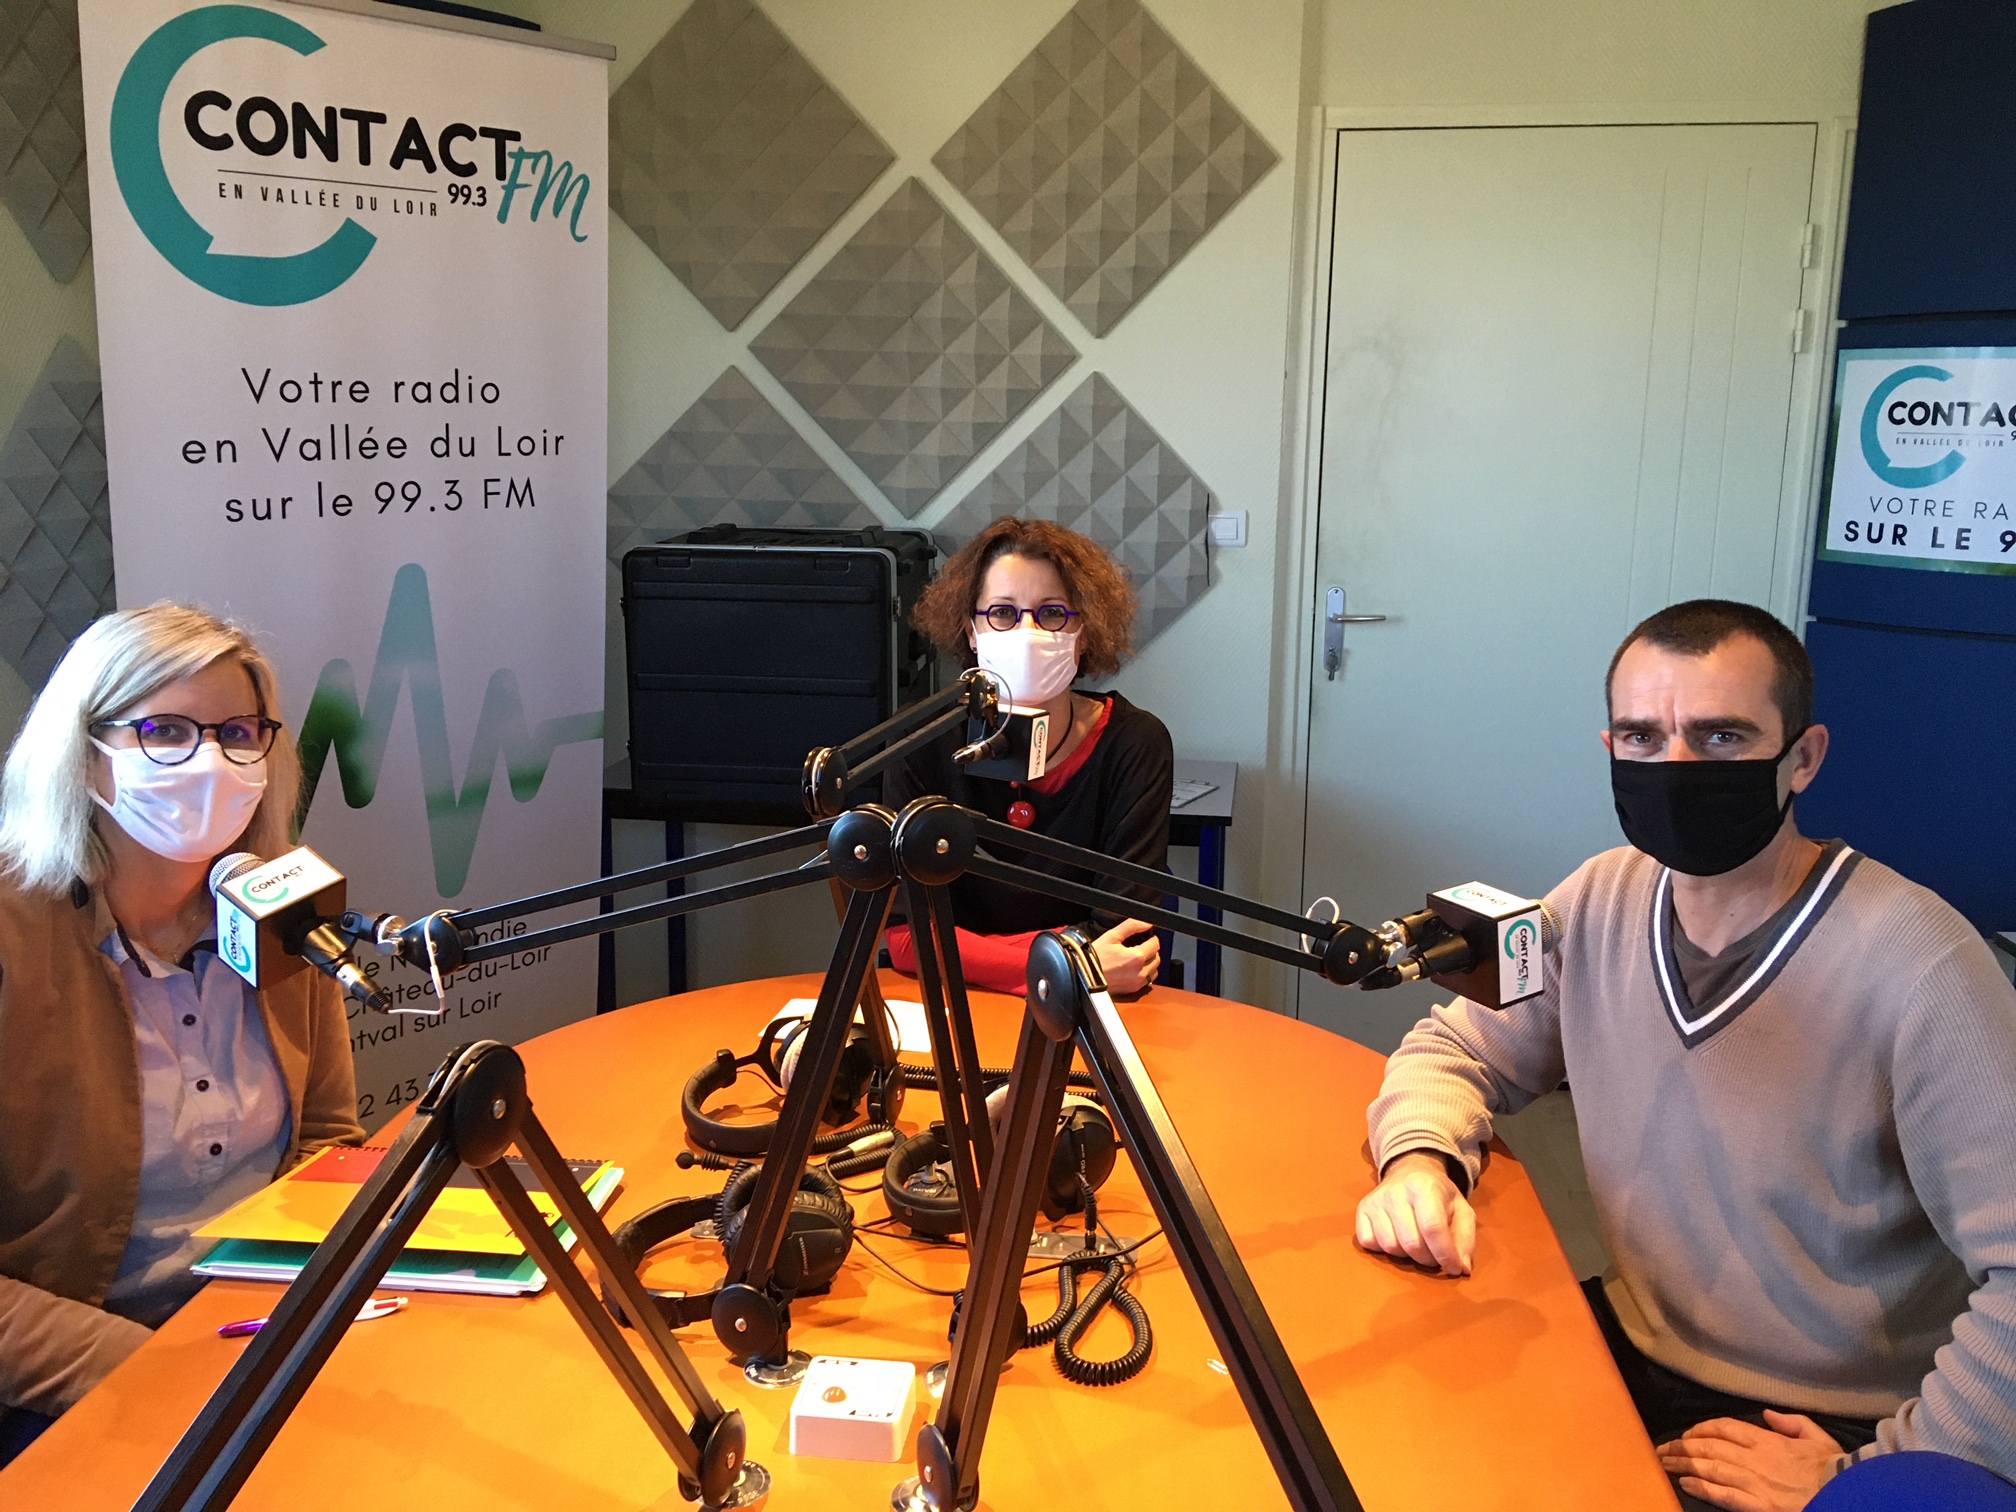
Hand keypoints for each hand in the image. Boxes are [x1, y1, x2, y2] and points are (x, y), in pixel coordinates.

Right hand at [1090, 918, 1160, 995]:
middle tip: (1141, 946)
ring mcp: (1137, 982)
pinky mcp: (1132, 990)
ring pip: (1154, 971)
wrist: (1083, 976)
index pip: (1155, 944)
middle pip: (1157, 958)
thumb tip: (1146, 922)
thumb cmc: (1095, 956)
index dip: (1151, 938)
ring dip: (1150, 964)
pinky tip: (1135, 969)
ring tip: (1139, 958)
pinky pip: (1147, 982)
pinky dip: (1145, 974)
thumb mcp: (1112, 936)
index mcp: (1137, 957)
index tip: (1145, 936)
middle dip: (1151, 950)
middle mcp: (1140, 971)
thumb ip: (1131, 926)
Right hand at [1354, 1150, 1473, 1274]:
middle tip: (1435, 1255)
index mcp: (1424, 1187)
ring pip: (1390, 1246)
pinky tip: (1395, 1238)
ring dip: (1406, 1255)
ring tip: (1416, 1245)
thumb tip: (1461, 1268)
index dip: (1445, 1254)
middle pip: (1411, 1243)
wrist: (1409, 1171)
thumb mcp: (1461, 1210)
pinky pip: (1369, 1243)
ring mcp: (1375, 1200)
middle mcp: (1396, 1191)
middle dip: (1428, 1259)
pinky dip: (1383, 1249)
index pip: (1433, 1228)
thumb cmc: (1438, 1195)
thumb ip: (1465, 1239)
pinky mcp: (1361, 1209)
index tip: (1454, 1268)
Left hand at [1656, 1411, 1842, 1510]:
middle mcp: (1755, 1458)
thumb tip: (1767, 1414)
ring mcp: (1754, 1483)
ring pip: (1709, 1467)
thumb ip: (1791, 1422)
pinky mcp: (1758, 1506)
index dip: (1701, 1428)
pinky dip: (1701, 1487)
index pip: (1725, 1427)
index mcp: (1768, 1440)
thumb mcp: (1817, 1436)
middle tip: (1662, 1448)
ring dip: (1683, 1463)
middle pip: (1709, 1446)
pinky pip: (1722, 1494)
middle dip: (1682, 1446)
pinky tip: (1685, 1483)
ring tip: (1664, 1463)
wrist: (1848, 1496)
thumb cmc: (1835, 1469)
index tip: (1688, 1433)